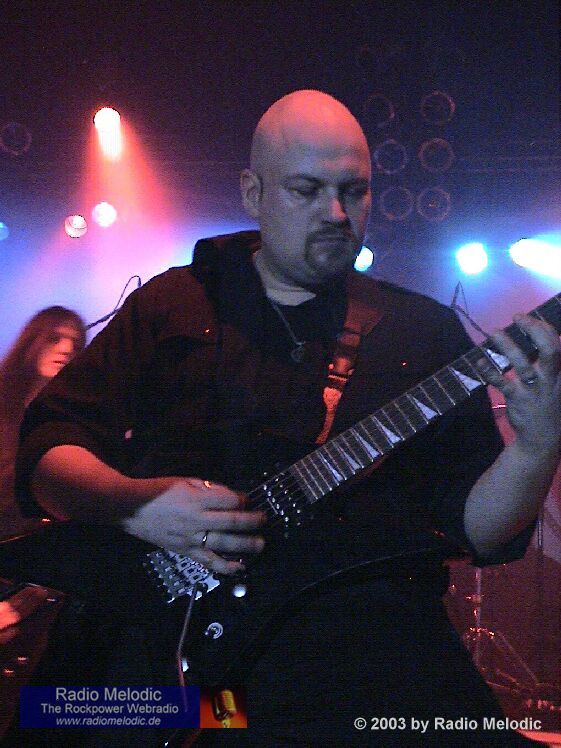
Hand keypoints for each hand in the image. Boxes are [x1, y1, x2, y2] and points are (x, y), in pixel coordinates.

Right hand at [121, 477, 264, 573]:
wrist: (133, 509)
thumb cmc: (159, 491)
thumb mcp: (186, 481)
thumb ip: (209, 488)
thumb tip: (231, 496)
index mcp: (196, 499)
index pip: (228, 501)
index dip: (242, 500)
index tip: (248, 500)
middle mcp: (196, 520)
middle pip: (231, 522)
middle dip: (251, 521)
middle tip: (263, 519)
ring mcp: (191, 538)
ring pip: (224, 544)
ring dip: (245, 545)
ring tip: (260, 544)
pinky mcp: (185, 551)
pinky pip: (208, 562)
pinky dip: (225, 566)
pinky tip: (240, 567)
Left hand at [478, 314, 560, 452]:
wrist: (543, 438)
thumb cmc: (549, 404)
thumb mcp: (557, 383)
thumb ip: (551, 363)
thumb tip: (540, 334)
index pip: (557, 344)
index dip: (544, 327)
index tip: (529, 318)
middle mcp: (551, 378)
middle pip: (550, 350)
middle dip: (534, 330)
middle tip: (517, 316)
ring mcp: (534, 389)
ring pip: (521, 363)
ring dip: (506, 345)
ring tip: (493, 331)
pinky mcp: (517, 399)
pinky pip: (501, 382)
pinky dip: (489, 370)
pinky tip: (479, 361)